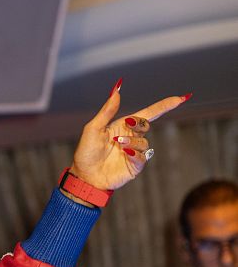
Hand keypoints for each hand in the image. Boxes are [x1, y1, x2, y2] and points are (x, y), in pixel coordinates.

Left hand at [69, 81, 187, 190]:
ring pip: (144, 142)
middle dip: (139, 123)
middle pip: (146, 125)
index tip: (180, 98)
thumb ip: (107, 111)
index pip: (147, 114)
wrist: (85, 176)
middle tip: (127, 124)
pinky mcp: (135, 165)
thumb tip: (116, 91)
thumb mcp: (93, 128)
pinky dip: (135, 154)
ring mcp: (134, 152)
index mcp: (122, 127)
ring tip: (118, 144)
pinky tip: (125, 153)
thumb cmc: (86, 152)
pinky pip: (142, 157)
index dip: (164, 106)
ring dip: (132, 141)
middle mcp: (130, 137)